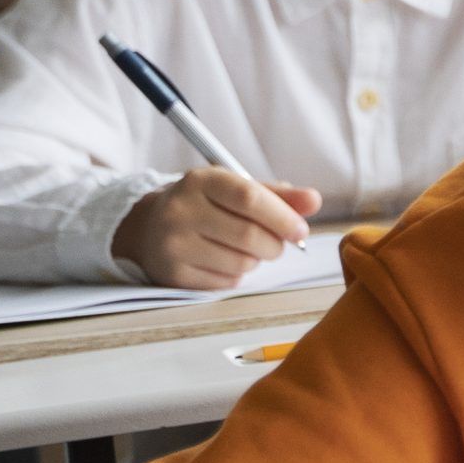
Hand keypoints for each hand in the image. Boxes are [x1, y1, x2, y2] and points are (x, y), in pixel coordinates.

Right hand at [114, 167, 321, 287]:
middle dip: (275, 245)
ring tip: (244, 249)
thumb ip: (277, 196)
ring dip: (256, 261)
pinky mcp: (173, 274)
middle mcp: (181, 210)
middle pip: (249, 236)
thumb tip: (314, 200)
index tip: (300, 230)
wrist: (149, 227)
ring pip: (241, 263)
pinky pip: (226, 282)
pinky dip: (237, 275)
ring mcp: (174, 244)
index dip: (283, 217)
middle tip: (276, 244)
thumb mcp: (236, 190)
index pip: (250, 198)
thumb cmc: (206, 206)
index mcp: (201, 181)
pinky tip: (224, 261)